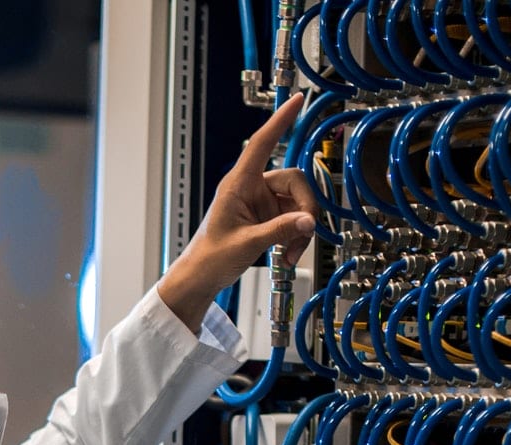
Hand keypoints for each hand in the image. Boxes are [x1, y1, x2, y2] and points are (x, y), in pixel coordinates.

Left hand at [158, 94, 323, 329]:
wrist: (202, 277)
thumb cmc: (211, 257)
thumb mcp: (248, 244)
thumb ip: (280, 231)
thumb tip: (309, 221)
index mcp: (239, 184)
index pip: (262, 144)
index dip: (279, 121)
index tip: (295, 101)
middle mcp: (253, 188)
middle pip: (295, 181)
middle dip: (305, 208)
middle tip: (304, 232)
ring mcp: (263, 203)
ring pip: (299, 203)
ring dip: (301, 228)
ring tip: (292, 253)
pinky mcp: (269, 218)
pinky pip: (294, 219)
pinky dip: (296, 236)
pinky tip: (289, 254)